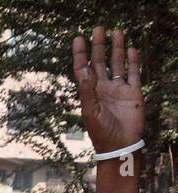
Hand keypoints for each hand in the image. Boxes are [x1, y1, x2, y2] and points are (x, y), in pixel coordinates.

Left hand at [72, 27, 142, 153]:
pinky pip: (133, 73)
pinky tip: (131, 49)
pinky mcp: (133, 92)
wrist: (120, 145)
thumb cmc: (101, 132)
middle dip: (98, 46)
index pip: (83, 69)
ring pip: (117, 63)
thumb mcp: (90, 113)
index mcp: (89, 92)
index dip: (80, 54)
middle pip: (100, 62)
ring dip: (117, 49)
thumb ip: (87, 93)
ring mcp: (118, 89)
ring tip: (117, 32)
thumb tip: (85, 73)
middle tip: (98, 28)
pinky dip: (133, 62)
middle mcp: (103, 88)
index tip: (78, 39)